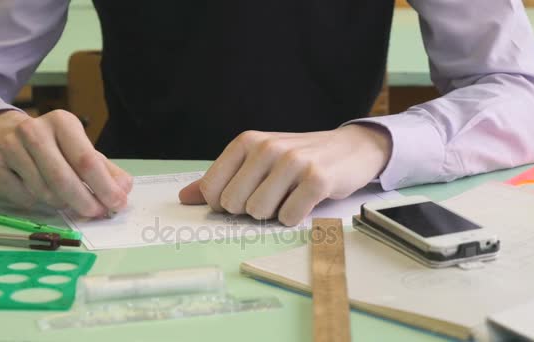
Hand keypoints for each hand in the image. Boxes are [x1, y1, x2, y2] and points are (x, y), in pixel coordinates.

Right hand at [0, 109, 132, 216]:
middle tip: (97, 213)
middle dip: (85, 202)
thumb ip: (106, 169)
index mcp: (62, 122)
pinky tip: (43, 195)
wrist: (3, 133)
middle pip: (63, 179)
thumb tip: (124, 189)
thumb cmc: (53, 145)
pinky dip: (38, 204)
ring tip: (70, 200)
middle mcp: (33, 130)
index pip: (87, 160)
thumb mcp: (81, 148)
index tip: (117, 204)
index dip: (104, 187)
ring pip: (43, 192)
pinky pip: (22, 198)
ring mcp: (9, 147)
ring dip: (62, 204)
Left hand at [179, 124, 391, 225]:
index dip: (225, 204)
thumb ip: (220, 178)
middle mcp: (266, 147)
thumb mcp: (256, 161)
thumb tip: (184, 198)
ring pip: (259, 212)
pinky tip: (305, 201)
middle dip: (251, 209)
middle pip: (234, 204)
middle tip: (273, 194)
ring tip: (289, 196)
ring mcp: (293, 162)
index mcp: (246, 142)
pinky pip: (289, 217)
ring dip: (274, 213)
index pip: (212, 189)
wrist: (349, 149)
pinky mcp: (317, 179)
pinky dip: (295, 217)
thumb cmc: (297, 158)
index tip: (245, 195)